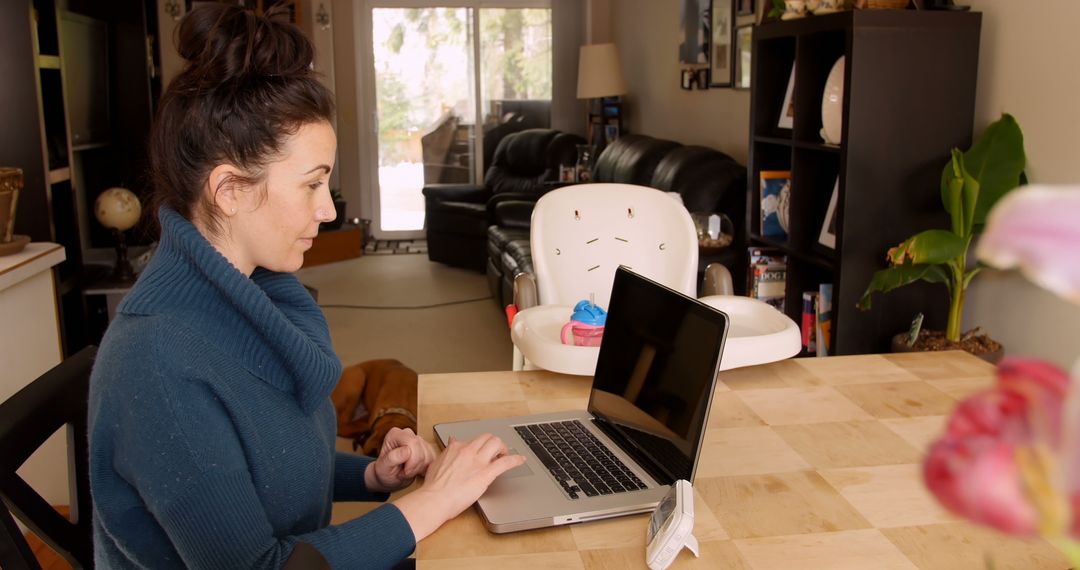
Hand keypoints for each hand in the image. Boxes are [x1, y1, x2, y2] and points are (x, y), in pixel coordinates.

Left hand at [365, 427, 436, 492]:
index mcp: (395, 434)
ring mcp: (418, 440)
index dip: (412, 460)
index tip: (405, 471)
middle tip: (405, 473)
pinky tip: (416, 470)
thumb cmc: (384, 471)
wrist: (389, 477)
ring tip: (408, 471)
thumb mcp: (383, 467)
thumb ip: (393, 457)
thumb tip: (406, 450)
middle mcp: (407, 434)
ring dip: (420, 468)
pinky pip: (433, 459)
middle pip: (422, 448)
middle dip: (416, 466)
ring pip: (429, 454)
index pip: (412, 443)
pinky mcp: (427, 448)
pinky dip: (426, 468)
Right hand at [393, 433, 524, 540]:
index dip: (480, 446)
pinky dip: (515, 460)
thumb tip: (452, 441)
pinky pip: (505, 462)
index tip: (482, 452)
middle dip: (494, 443)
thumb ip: (447, 451)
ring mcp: (478, 462)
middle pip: (487, 437)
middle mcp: (468, 451)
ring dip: (503, 448)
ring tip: (504, 455)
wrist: (435, 499)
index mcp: (456, 448)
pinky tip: (521, 460)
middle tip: (496, 453)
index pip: (473, 440)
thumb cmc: (434, 486)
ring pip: (496, 443)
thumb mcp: (437, 462)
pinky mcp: (486, 474)